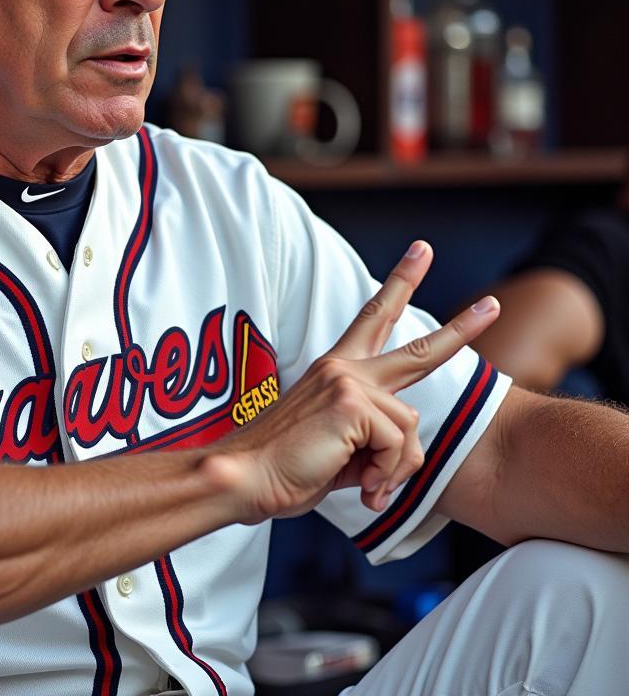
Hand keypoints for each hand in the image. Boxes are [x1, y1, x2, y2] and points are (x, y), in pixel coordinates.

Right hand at [206, 240, 500, 522]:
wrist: (246, 476)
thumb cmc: (285, 467)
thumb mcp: (337, 446)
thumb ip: (370, 438)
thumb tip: (398, 459)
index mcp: (336, 370)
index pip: (373, 319)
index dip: (399, 284)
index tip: (419, 253)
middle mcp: (345, 368)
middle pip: (418, 350)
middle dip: (461, 328)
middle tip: (492, 305)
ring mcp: (349, 382)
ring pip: (410, 428)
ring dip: (394, 468)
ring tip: (365, 486)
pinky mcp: (352, 404)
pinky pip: (398, 447)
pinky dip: (385, 477)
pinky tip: (360, 487)